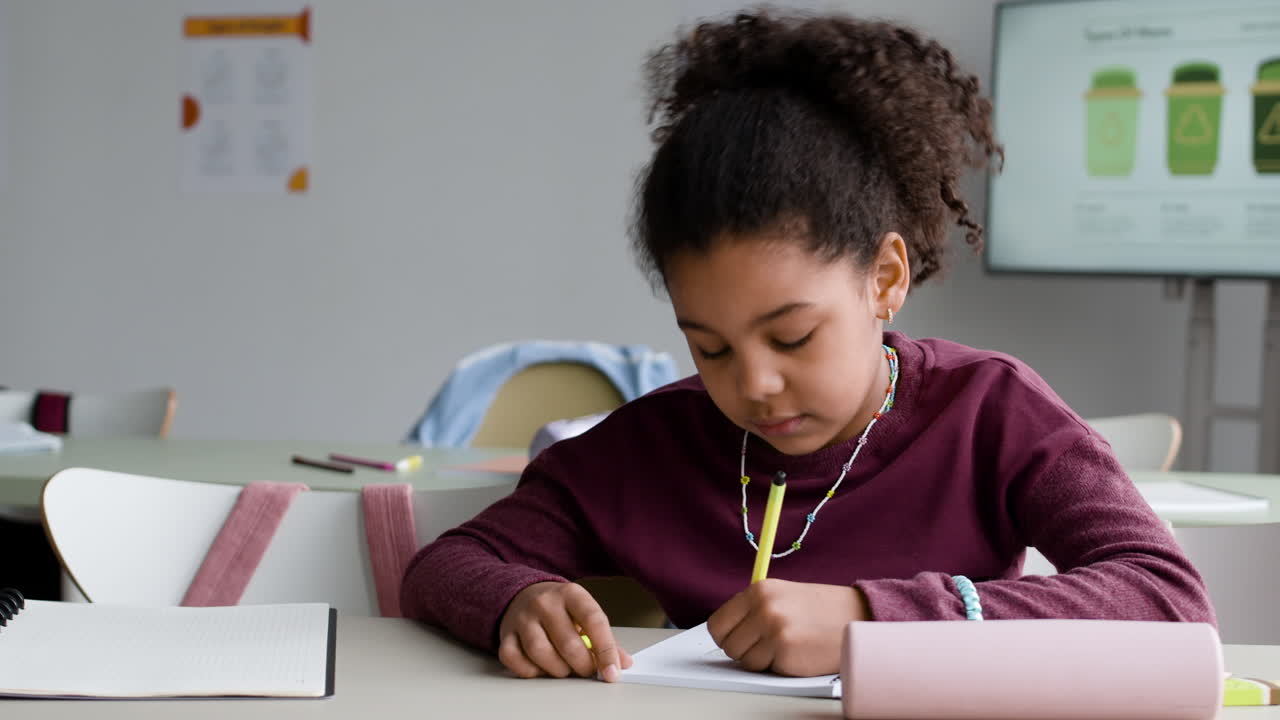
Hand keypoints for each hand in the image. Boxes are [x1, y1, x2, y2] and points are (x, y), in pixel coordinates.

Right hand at [497, 581, 633, 681]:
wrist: (522, 594)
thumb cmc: (559, 608)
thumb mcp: (584, 613)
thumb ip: (604, 637)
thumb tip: (623, 663)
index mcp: (571, 593)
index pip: (594, 620)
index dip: (606, 650)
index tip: (612, 672)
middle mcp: (545, 602)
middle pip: (568, 643)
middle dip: (583, 666)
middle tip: (587, 670)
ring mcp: (522, 618)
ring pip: (541, 654)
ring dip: (558, 670)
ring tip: (565, 668)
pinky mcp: (506, 634)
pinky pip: (516, 661)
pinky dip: (531, 671)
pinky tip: (541, 666)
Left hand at [707, 579, 869, 676]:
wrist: (859, 615)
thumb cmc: (821, 608)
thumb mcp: (782, 595)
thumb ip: (753, 609)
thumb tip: (726, 632)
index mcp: (759, 591)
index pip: (718, 623)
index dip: (726, 636)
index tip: (736, 639)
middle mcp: (764, 609)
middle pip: (728, 645)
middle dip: (744, 650)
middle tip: (765, 644)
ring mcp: (775, 633)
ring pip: (746, 661)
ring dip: (763, 659)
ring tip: (786, 645)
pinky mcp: (787, 655)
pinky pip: (768, 670)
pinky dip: (780, 666)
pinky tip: (798, 652)